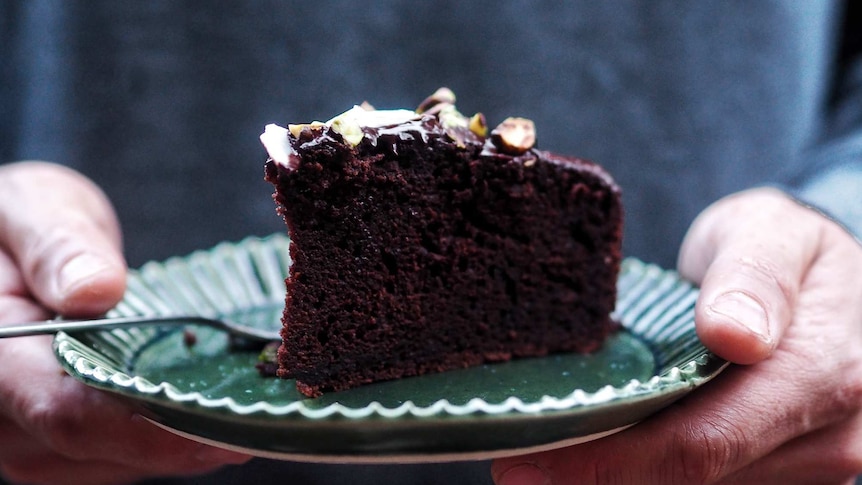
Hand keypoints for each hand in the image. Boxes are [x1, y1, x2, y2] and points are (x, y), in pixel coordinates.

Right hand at [0, 162, 249, 484]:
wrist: (8, 252)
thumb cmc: (19, 226)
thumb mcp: (36, 209)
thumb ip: (58, 245)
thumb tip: (96, 290)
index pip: (69, 411)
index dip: (153, 424)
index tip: (228, 419)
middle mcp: (7, 415)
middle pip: (104, 450)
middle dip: (190, 437)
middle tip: (270, 418)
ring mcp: (33, 437)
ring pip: (119, 465)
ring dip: (188, 444)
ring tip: (255, 412)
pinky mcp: (63, 442)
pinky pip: (123, 459)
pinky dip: (173, 439)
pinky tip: (219, 412)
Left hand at [491, 187, 861, 483]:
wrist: (833, 281)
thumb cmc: (790, 250)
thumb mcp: (770, 231)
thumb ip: (754, 275)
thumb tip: (733, 335)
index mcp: (821, 375)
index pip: (700, 441)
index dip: (609, 460)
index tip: (532, 457)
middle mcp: (826, 436)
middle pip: (691, 480)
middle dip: (595, 476)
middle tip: (514, 466)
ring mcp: (809, 462)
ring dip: (616, 477)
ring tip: (542, 460)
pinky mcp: (787, 471)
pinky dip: (645, 473)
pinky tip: (596, 456)